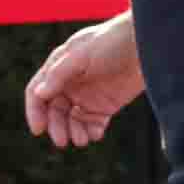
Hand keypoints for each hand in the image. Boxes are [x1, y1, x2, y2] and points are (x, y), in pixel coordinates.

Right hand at [24, 14, 144, 148]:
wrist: (148, 43)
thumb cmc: (112, 41)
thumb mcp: (82, 54)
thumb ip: (60, 73)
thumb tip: (40, 93)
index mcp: (59, 68)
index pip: (38, 93)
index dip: (35, 112)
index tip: (38, 130)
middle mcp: (70, 84)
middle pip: (55, 110)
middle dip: (57, 126)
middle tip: (62, 142)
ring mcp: (88, 95)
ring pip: (73, 119)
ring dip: (74, 131)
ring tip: (82, 140)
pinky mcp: (108, 104)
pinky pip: (94, 122)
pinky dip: (92, 131)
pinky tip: (95, 135)